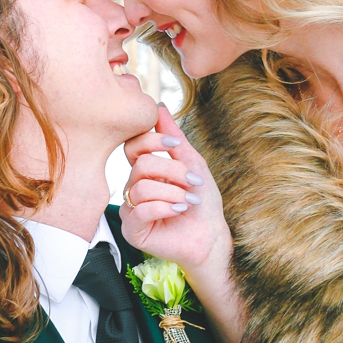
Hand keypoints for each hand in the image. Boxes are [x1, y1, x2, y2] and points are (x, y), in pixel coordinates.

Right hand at [120, 105, 230, 280]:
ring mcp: (130, 209)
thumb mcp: (192, 164)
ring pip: (141, 187)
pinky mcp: (132, 230)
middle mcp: (133, 188)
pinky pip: (139, 211)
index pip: (133, 146)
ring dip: (173, 193)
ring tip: (189, 202)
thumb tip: (159, 106)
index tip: (176, 145)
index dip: (152, 140)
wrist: (211, 236)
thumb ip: (174, 138)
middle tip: (194, 183)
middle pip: (141, 165)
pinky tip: (178, 212)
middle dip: (173, 171)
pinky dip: (163, 208)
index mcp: (144, 171)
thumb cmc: (203, 202)